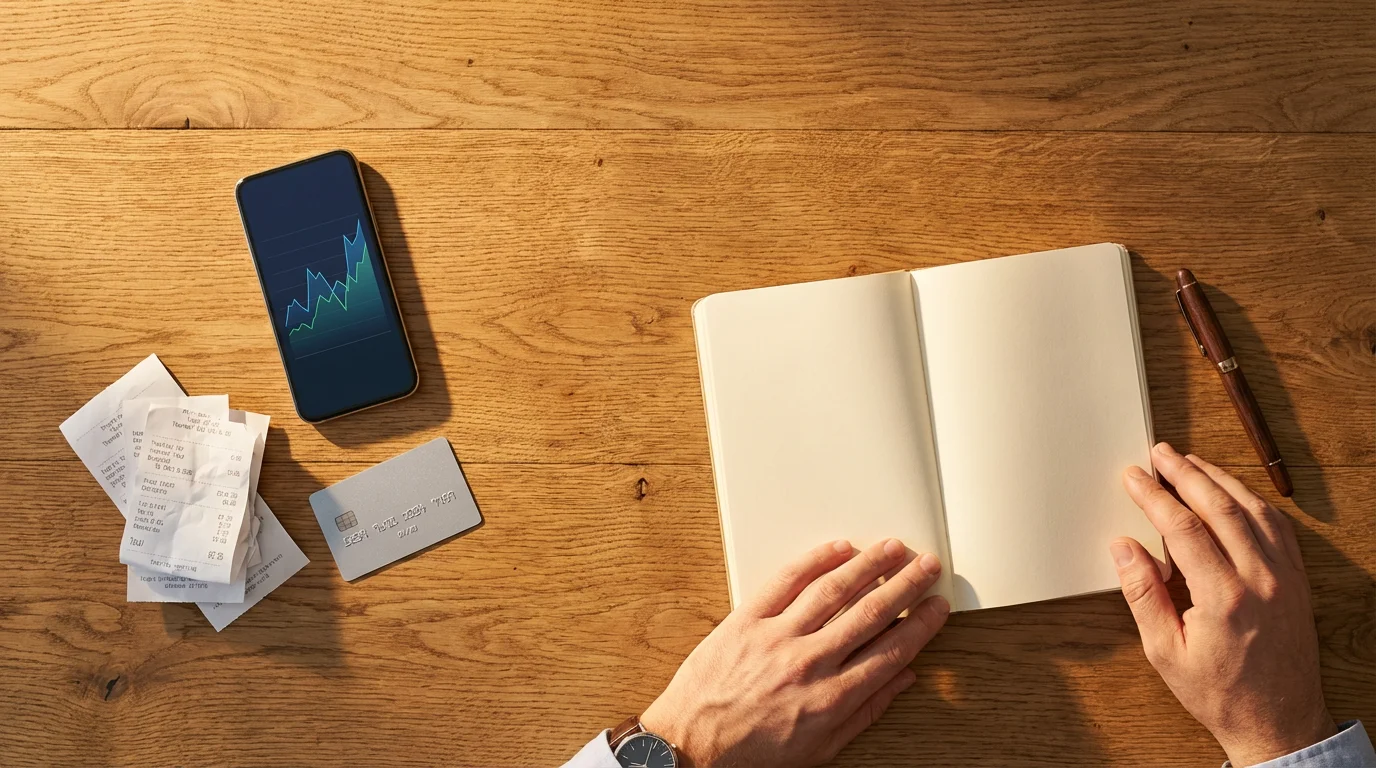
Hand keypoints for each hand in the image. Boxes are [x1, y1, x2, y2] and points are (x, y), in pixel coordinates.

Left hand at [639, 538, 948, 766]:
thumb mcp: (820, 748)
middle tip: (927, 566)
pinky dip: (814, 561)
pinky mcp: (746, 620)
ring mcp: (777, 637)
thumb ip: (866, 711)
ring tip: (891, 548)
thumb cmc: (752, 752)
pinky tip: (838, 548)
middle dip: (905, 586)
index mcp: (831, 698)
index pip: (892, 651)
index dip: (921, 625)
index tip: (937, 608)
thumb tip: (903, 679)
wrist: (691, 746)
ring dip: (868, 565)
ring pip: (833, 590)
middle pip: (871, 613)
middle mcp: (809, 663)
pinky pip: (785, 581)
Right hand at [1113, 442, 1336, 766]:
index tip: (1134, 477)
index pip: (1183, 527)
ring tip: (1191, 463)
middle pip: (1220, 506)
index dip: (1154, 496)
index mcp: (1224, 597)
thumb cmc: (1220, 692)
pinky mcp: (1298, 581)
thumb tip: (1124, 548)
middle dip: (1185, 473)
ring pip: (1253, 509)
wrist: (1278, 721)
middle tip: (1160, 453)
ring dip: (1219, 479)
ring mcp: (1285, 577)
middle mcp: (1261, 579)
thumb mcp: (1165, 651)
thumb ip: (1143, 594)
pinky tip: (1233, 493)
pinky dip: (1252, 501)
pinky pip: (1278, 526)